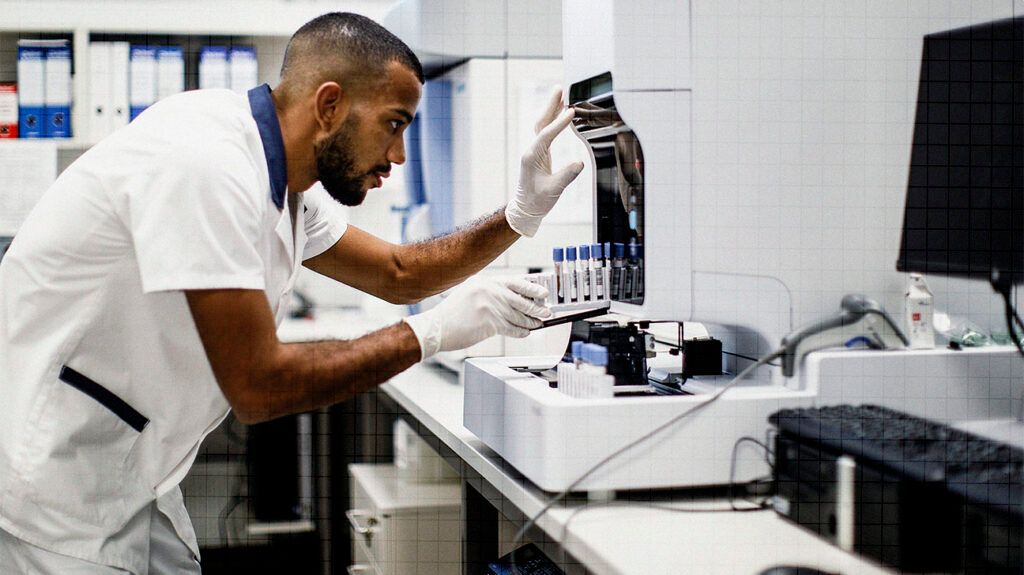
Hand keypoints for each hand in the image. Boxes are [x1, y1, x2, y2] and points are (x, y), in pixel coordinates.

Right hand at [403, 277, 551, 359]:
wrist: (436, 328)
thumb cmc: (452, 313)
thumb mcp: (471, 293)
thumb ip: (492, 294)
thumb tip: (515, 299)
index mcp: (486, 282)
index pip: (515, 283)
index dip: (532, 288)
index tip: (543, 293)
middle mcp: (490, 292)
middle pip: (521, 300)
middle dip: (536, 308)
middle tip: (546, 311)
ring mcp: (490, 307)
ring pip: (518, 316)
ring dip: (531, 322)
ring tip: (538, 323)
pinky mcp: (490, 323)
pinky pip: (512, 329)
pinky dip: (521, 332)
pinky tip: (525, 332)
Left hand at [504, 87, 585, 236]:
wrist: (526, 209)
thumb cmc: (538, 201)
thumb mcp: (554, 190)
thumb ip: (567, 176)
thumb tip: (579, 163)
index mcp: (532, 157)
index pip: (547, 135)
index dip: (559, 123)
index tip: (571, 112)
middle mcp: (531, 151)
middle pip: (541, 123)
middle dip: (550, 106)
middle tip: (559, 89)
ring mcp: (534, 151)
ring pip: (542, 125)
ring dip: (551, 110)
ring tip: (561, 95)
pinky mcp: (538, 154)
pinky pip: (545, 132)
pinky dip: (552, 121)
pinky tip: (560, 115)